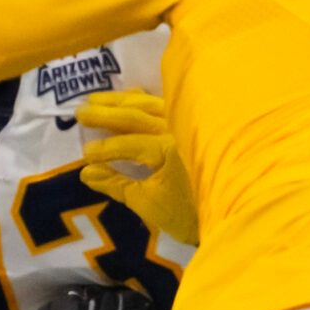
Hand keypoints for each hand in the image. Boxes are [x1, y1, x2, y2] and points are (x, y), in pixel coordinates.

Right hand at [77, 89, 197, 245]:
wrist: (230, 213)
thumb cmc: (189, 213)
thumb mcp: (149, 204)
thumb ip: (117, 185)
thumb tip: (86, 173)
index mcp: (167, 149)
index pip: (128, 144)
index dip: (104, 149)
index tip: (84, 155)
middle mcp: (178, 130)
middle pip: (136, 116)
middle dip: (105, 114)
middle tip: (79, 112)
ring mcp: (187, 125)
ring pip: (150, 105)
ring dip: (120, 101)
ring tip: (95, 98)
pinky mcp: (195, 124)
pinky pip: (166, 104)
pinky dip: (146, 100)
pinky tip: (132, 95)